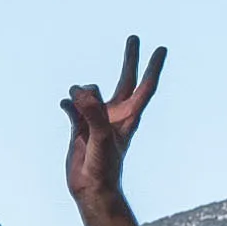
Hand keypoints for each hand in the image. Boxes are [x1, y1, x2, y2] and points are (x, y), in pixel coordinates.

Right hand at [61, 36, 165, 219]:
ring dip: (82, 92)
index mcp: (129, 116)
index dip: (154, 67)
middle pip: (126, 79)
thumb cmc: (104, 166)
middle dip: (130, 59)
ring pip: (91, 92)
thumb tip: (80, 91)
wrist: (90, 187)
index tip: (161, 48)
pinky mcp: (79, 126)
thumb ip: (93, 111)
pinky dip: (68, 103)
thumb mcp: (101, 136)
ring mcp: (97, 119)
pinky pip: (72, 106)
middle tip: (134, 37)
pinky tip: (65, 106)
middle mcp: (116, 114)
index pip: (145, 86)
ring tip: (77, 103)